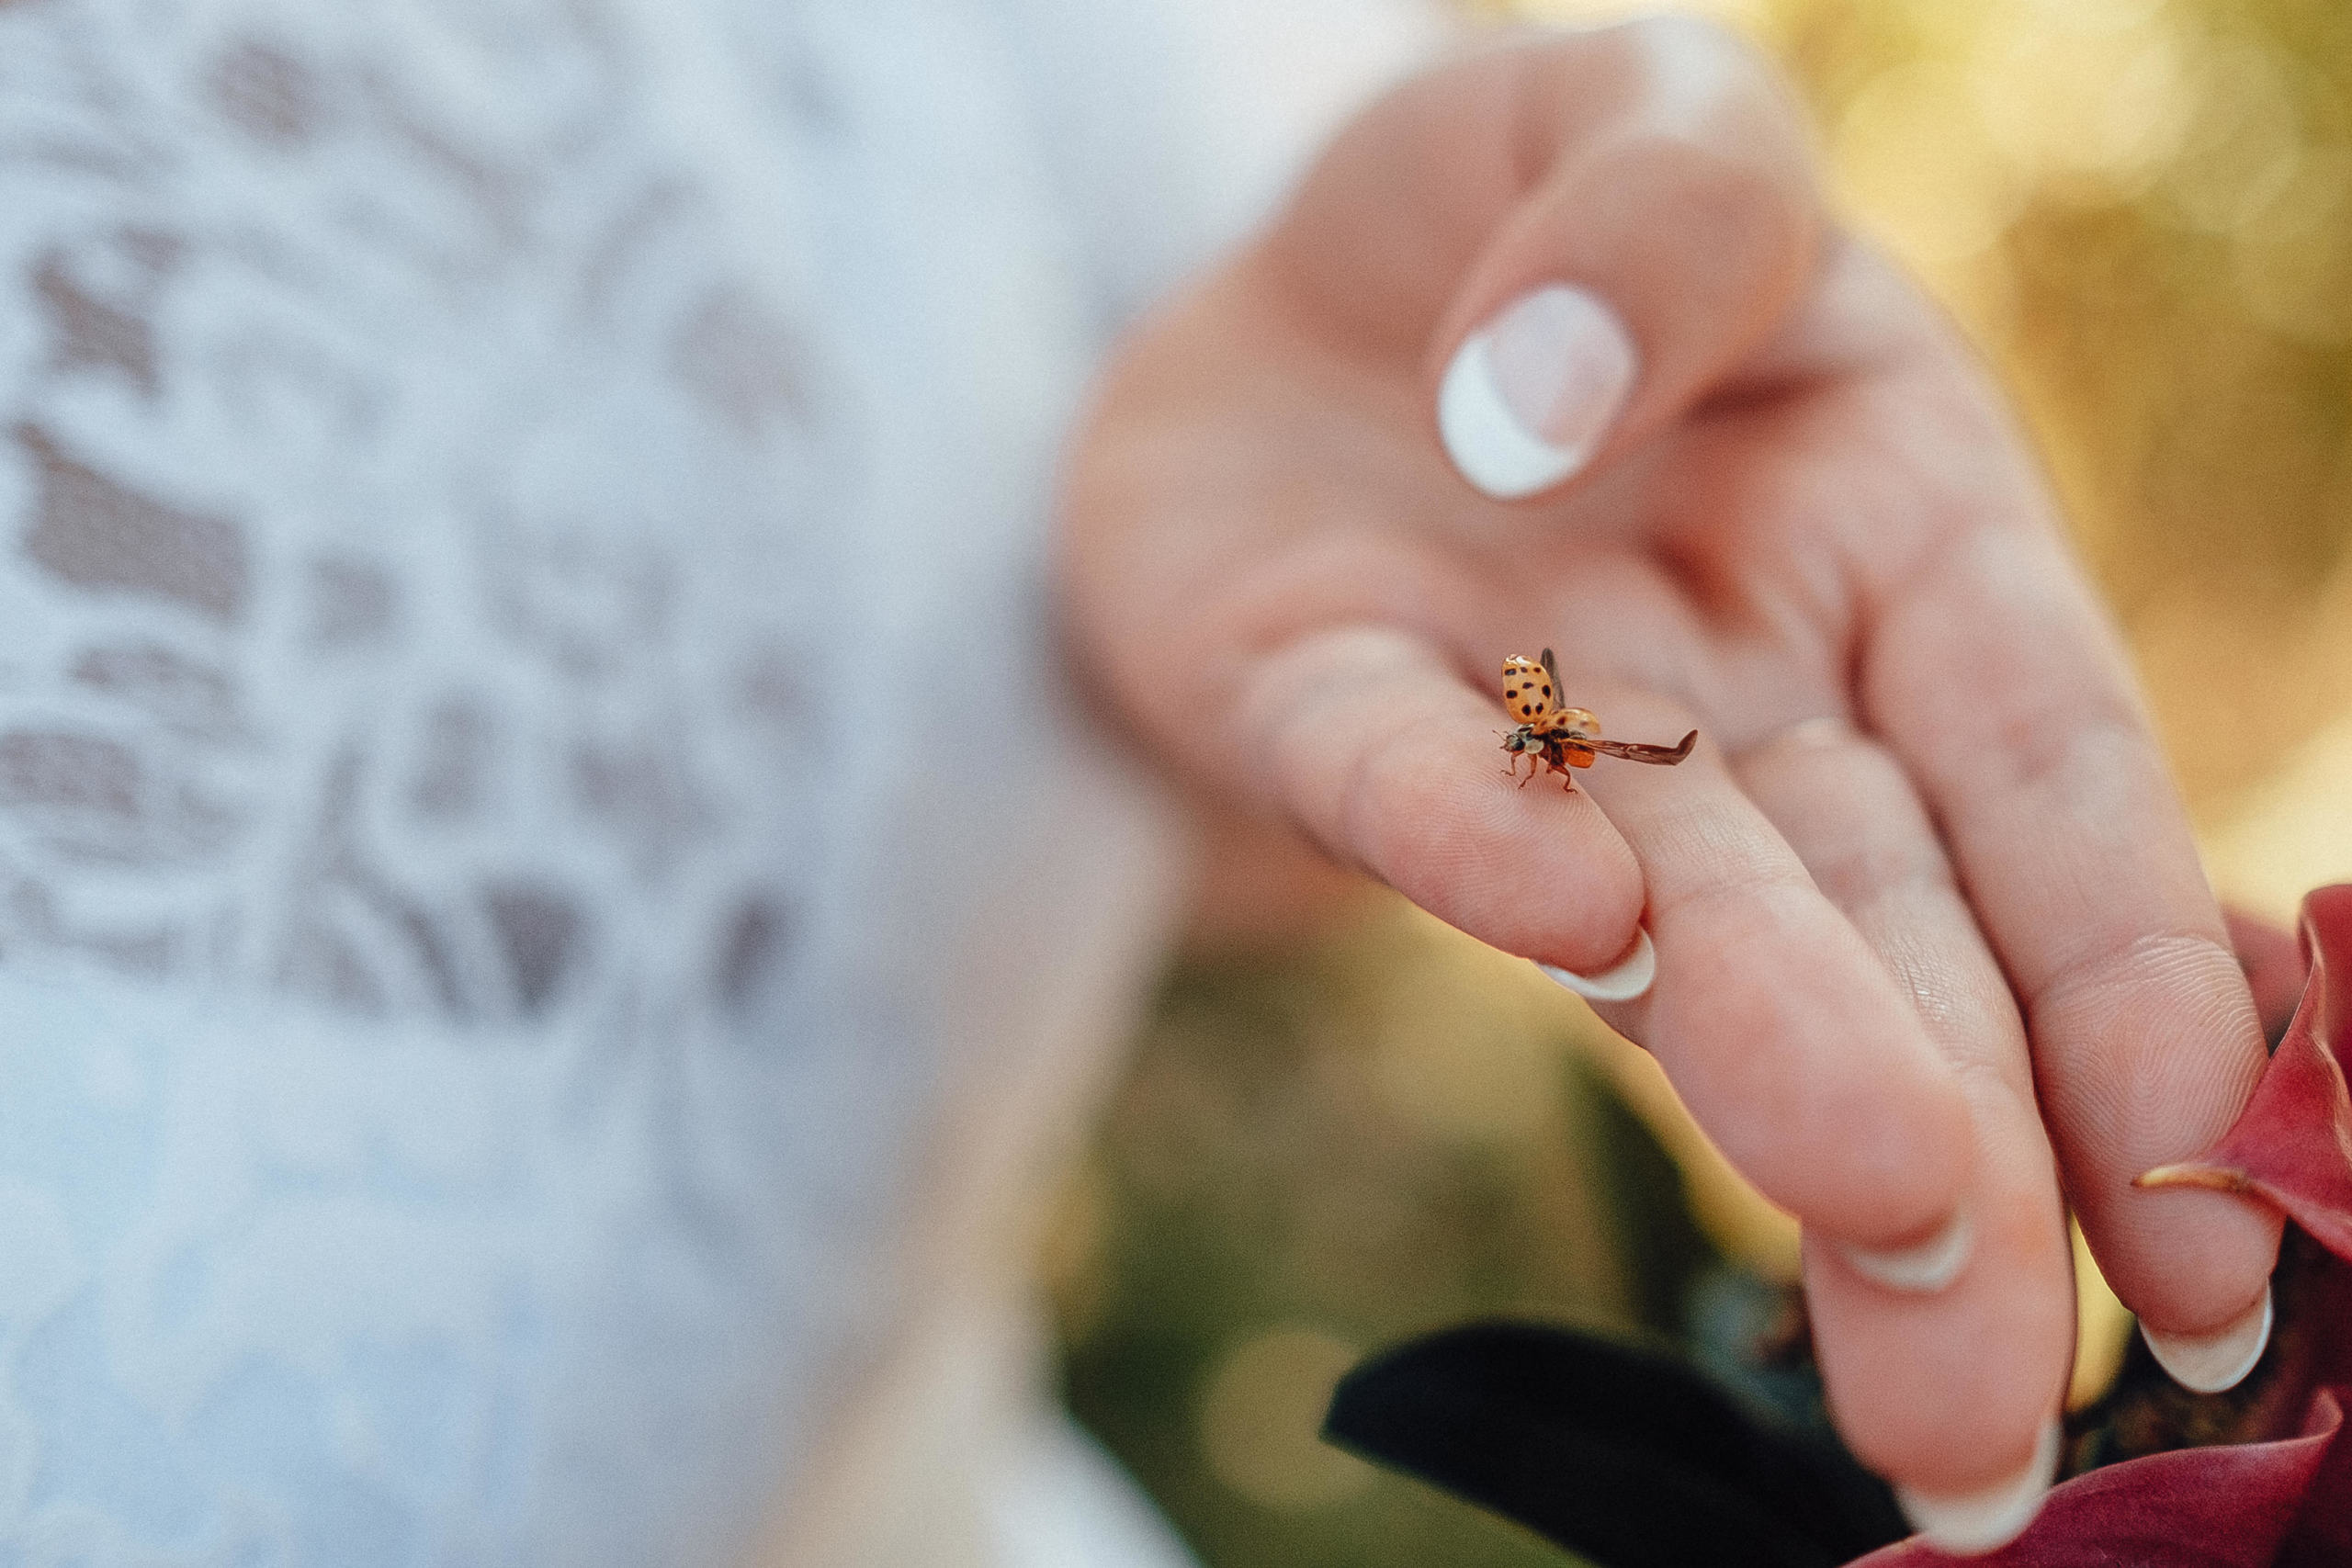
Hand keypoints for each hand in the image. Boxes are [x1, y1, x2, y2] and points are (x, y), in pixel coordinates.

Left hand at [1061, 16, 2279, 1540]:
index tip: (2210, 1214)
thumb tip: (1557, 407)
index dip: (2134, 982)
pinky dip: (1473, 846)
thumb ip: (1669, 207)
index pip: (2049, 774)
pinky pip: (1396, 779)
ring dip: (1777, 1078)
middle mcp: (1740, 679)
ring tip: (1891, 1281)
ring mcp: (1529, 715)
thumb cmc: (1513, 221)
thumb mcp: (1643, 123)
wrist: (1268, 287)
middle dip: (1970, 1151)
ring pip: (1677, 917)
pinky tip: (1572, 926)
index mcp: (1898, 545)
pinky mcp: (1307, 703)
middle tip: (2013, 1415)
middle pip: (1888, 921)